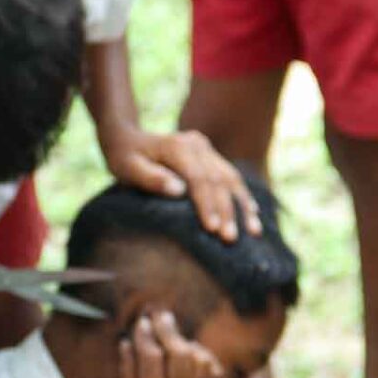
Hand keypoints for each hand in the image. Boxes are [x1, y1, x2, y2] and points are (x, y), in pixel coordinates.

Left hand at [100, 125, 261, 242]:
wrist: (128, 138)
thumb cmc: (124, 158)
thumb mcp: (127, 168)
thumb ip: (150, 179)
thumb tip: (178, 190)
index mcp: (177, 146)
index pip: (199, 178)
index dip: (207, 204)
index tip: (212, 229)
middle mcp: (197, 144)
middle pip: (218, 180)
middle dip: (227, 211)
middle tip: (230, 239)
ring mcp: (206, 148)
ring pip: (231, 178)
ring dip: (242, 206)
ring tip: (252, 232)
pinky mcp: (210, 156)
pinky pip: (231, 177)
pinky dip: (242, 196)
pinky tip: (252, 214)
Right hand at [116, 311, 224, 377]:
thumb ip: (126, 374)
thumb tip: (126, 343)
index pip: (150, 356)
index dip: (145, 335)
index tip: (141, 323)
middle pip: (177, 352)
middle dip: (168, 329)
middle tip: (161, 316)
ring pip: (198, 359)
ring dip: (186, 342)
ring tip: (175, 336)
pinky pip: (215, 372)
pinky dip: (206, 357)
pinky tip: (193, 352)